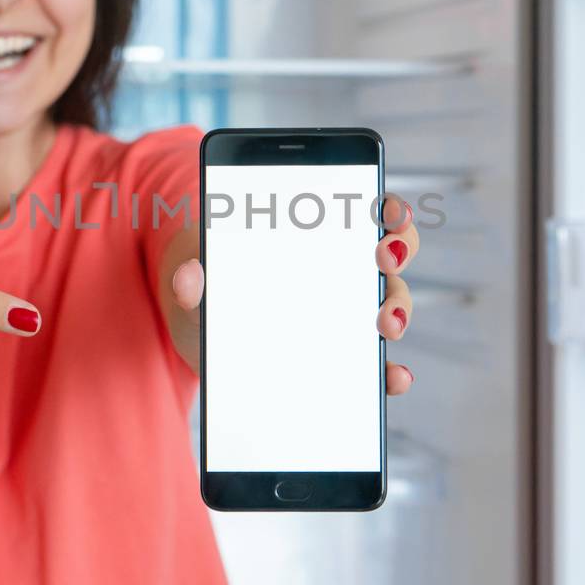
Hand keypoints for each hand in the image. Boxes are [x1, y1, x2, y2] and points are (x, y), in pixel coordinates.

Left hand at [165, 194, 419, 394]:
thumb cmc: (209, 287)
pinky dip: (390, 371)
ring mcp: (346, 314)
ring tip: (385, 324)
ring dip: (397, 310)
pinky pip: (375, 364)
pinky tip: (393, 378)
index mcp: (314, 236)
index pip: (366, 211)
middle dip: (396, 253)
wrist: (200, 332)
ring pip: (389, 304)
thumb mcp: (197, 280)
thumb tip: (188, 276)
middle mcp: (342, 270)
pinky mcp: (341, 358)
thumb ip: (191, 280)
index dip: (387, 207)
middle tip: (382, 259)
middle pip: (390, 253)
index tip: (387, 210)